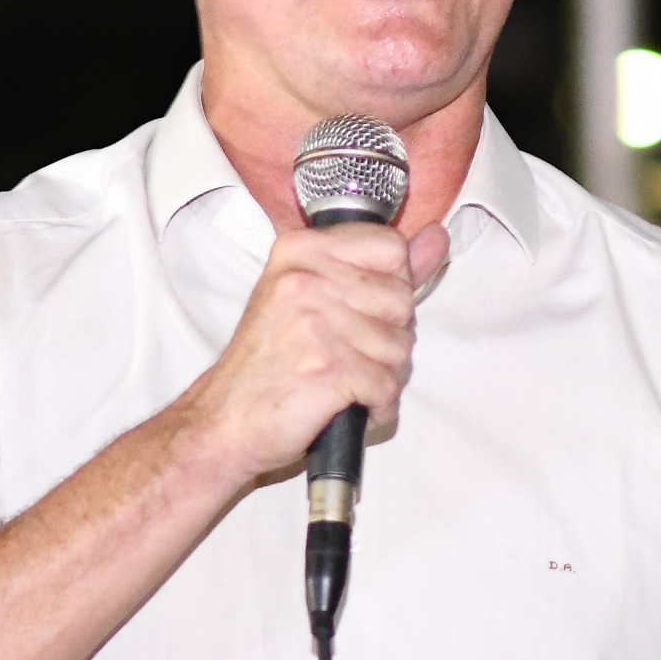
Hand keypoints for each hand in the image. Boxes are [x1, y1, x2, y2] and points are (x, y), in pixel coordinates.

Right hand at [176, 216, 452, 488]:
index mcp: (300, 251)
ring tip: (344, 382)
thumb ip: (380, 268)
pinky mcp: (328, 368)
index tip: (360, 311)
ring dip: (383, 376)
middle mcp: (306, 279)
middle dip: (388, 337)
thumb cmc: (268, 365)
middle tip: (345, 354)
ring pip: (400, 347)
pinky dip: (377, 407)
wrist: (224, 421)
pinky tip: (348, 406)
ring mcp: (316, 323)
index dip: (389, 286)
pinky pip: (387, 386)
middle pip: (401, 299)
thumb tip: (436, 238)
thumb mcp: (313, 299)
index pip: (390, 247)